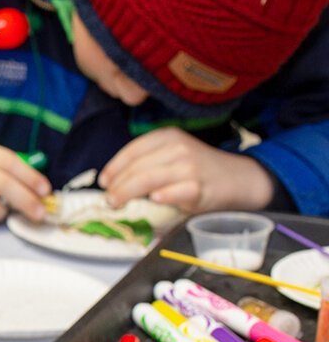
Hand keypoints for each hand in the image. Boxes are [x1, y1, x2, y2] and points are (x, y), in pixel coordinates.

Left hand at [98, 128, 272, 211]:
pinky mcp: (200, 186)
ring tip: (118, 204)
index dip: (114, 167)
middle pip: (136, 168)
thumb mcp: (172, 156)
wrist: (237, 178)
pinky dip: (162, 196)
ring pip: (148, 179)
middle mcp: (178, 148)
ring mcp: (189, 167)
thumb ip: (147, 163)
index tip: (104, 182)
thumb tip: (113, 182)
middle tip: (109, 199)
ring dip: (127, 193)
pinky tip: (154, 199)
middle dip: (117, 185)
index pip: (132, 151)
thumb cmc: (198, 170)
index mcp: (168, 137)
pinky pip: (176, 191)